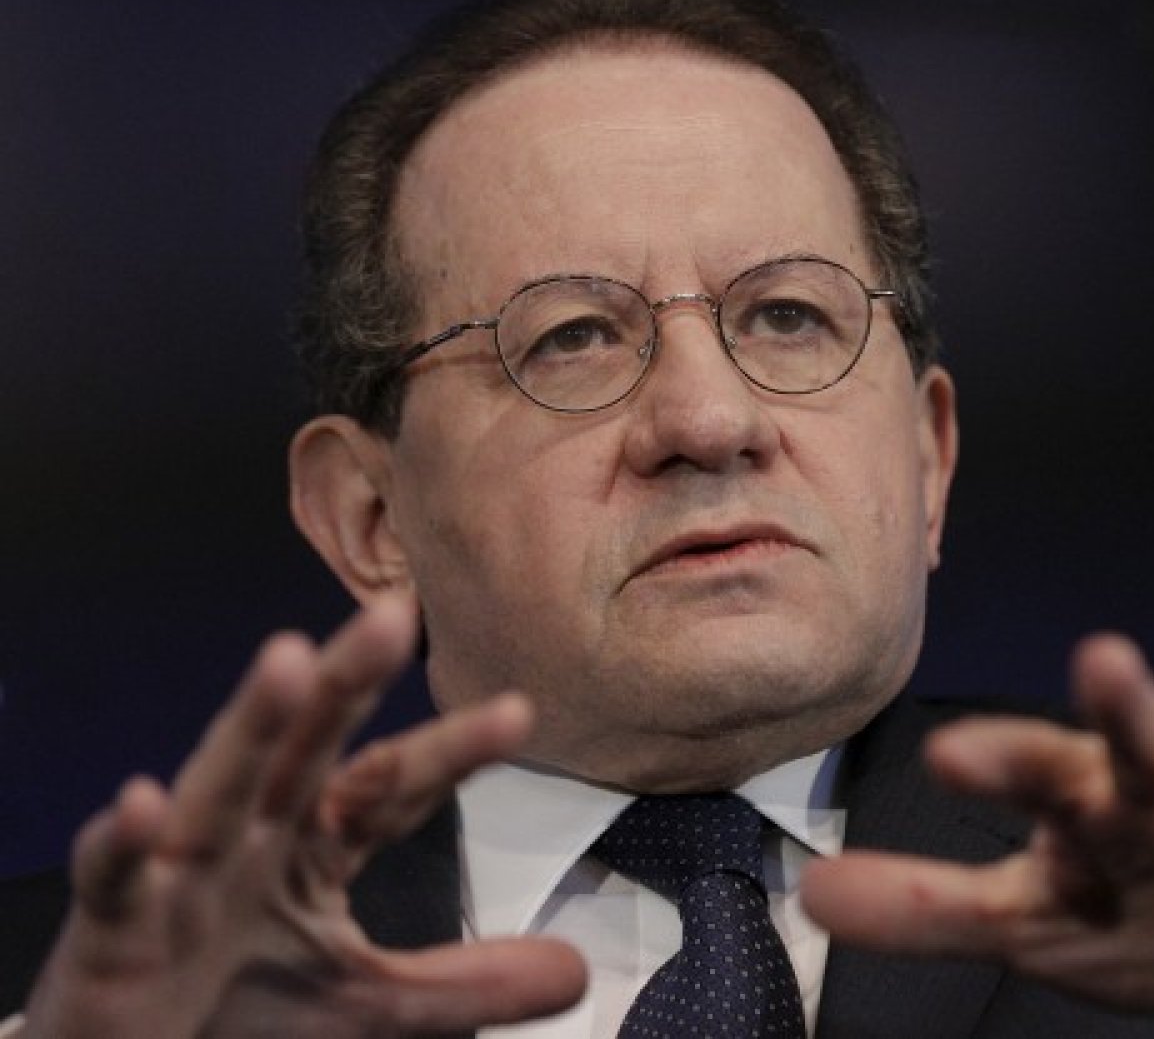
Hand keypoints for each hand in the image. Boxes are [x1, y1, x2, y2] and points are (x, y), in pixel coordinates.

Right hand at [20, 595, 584, 1038]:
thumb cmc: (244, 1010)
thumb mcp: (371, 1006)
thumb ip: (467, 984)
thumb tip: (580, 972)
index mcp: (318, 843)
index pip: (394, 785)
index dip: (452, 752)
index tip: (520, 712)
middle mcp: (254, 835)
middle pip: (309, 748)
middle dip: (347, 683)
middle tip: (395, 614)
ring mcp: (181, 871)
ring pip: (221, 783)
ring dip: (253, 723)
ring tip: (286, 659)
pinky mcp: (112, 924)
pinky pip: (117, 878)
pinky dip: (127, 843)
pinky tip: (144, 803)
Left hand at [802, 634, 1153, 1032]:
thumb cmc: (1133, 923)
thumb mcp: (1025, 924)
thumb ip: (927, 907)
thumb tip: (810, 892)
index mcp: (1084, 807)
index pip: (1036, 773)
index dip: (998, 761)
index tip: (946, 751)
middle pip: (1134, 751)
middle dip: (1120, 709)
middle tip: (1101, 655)